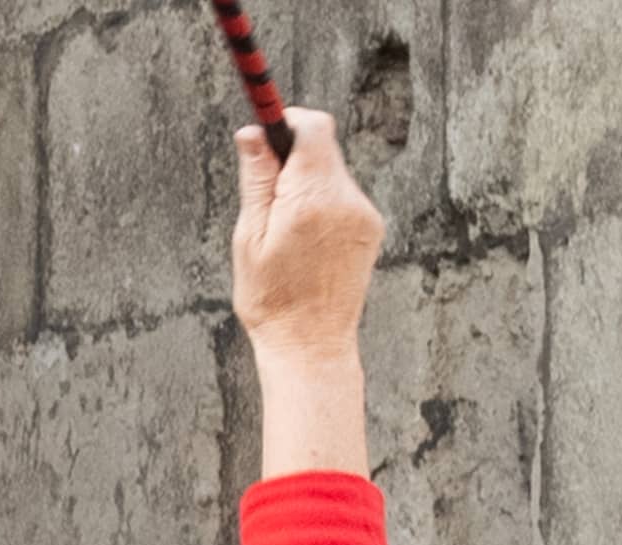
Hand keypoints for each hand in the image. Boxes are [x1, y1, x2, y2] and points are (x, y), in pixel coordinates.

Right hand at [229, 104, 384, 355]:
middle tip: (268, 193)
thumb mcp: (249, 237)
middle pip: (323, 146)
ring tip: (287, 228)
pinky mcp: (372, 228)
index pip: (312, 126)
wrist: (311, 347)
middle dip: (293, 158)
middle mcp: (345, 200)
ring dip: (307, 184)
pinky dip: (323, 204)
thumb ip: (256, 179)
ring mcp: (364, 215)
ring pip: (332, 172)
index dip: (287, 121)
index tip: (268, 133)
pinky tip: (307, 241)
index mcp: (311, 198)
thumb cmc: (273, 300)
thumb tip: (252, 131)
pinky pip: (343, 197)